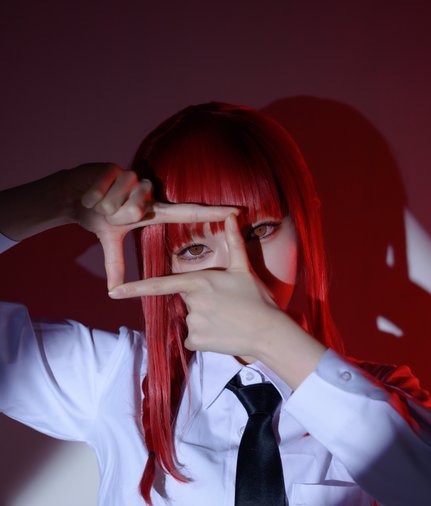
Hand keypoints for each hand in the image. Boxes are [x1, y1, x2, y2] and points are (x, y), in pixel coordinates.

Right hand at [64, 163, 235, 288]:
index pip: (187, 212)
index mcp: (151, 211)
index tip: (237, 212)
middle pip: (138, 208)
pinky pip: (106, 189)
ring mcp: (133, 179)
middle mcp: (148, 193)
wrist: (72, 194)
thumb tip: (115, 292)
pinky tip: (91, 194)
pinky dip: (94, 195)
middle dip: (117, 214)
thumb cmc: (97, 216)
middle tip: (109, 214)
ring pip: (123, 199)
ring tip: (101, 203)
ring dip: (105, 205)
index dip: (212, 212)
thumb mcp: (108, 241)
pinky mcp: (116, 168)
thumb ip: (116, 264)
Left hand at [109, 213, 280, 359]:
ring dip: (205, 321)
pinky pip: (194, 339)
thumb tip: (231, 215)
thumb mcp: (244, 270)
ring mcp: (193, 323)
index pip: (160, 284)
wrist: (269, 333)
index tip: (114, 291)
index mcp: (199, 281)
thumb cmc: (258, 299)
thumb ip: (234, 242)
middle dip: (201, 303)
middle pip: (186, 301)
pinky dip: (206, 339)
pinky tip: (222, 335)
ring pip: (191, 320)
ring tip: (228, 321)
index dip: (135, 288)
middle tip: (226, 306)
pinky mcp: (197, 341)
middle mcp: (192, 302)